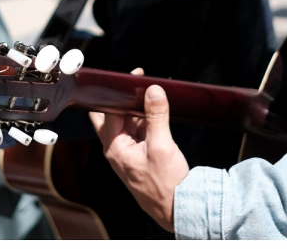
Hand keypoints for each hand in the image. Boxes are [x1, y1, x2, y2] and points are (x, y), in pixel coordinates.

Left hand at [90, 69, 189, 232]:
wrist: (176, 207)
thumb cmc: (165, 183)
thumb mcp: (161, 145)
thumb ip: (156, 116)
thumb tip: (153, 90)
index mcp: (114, 148)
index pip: (110, 112)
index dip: (119, 93)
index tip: (132, 78)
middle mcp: (116, 149)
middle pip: (113, 116)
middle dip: (123, 99)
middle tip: (137, 83)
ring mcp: (127, 152)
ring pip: (127, 122)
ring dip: (137, 109)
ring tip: (151, 94)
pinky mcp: (139, 155)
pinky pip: (138, 131)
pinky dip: (145, 120)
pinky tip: (156, 111)